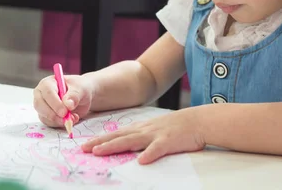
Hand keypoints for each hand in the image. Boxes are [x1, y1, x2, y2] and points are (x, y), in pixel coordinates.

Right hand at [33, 74, 93, 127]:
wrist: (83, 97)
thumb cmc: (79, 89)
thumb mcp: (81, 89)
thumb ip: (74, 95)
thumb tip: (68, 104)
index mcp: (48, 82)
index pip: (47, 92)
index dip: (55, 103)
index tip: (65, 112)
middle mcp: (42, 94)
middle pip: (39, 105)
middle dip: (53, 114)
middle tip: (66, 119)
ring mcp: (42, 106)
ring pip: (43, 116)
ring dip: (58, 120)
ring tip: (73, 117)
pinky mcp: (46, 116)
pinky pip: (49, 123)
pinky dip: (59, 124)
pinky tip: (70, 119)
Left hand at [81, 108, 205, 164]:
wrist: (198, 121)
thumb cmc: (177, 128)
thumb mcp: (155, 131)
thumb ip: (142, 138)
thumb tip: (128, 149)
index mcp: (141, 129)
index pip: (117, 134)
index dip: (100, 139)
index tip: (85, 145)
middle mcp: (144, 130)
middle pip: (119, 136)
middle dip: (100, 142)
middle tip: (83, 149)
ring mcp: (156, 135)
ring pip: (132, 141)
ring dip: (114, 146)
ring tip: (99, 152)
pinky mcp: (169, 141)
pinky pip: (158, 149)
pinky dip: (149, 154)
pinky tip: (140, 161)